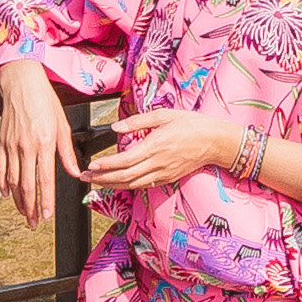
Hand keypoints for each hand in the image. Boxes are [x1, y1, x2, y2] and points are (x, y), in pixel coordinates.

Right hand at [0, 62, 83, 230]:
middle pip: (26, 185)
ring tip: (22, 213)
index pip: (44, 179)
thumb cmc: (45, 101)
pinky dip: (2, 183)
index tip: (47, 216)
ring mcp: (11, 146)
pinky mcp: (1, 142)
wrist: (21, 83)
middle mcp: (26, 147)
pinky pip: (0, 168)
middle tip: (33, 223)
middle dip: (30, 208)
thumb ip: (67, 152)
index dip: (45, 200)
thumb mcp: (62, 125)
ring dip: (17, 200)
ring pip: (12, 181)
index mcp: (45, 143)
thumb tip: (75, 173)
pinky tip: (6, 194)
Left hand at [86, 106, 254, 200]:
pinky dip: (128, 185)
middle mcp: (158, 163)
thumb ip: (137, 122)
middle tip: (85, 177)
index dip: (106, 165)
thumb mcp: (164, 115)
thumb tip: (115, 128)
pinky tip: (118, 183)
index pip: (125, 160)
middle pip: (125, 176)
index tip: (91, 165)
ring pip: (132, 184)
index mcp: (155, 146)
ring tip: (96, 182)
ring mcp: (163, 173)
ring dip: (112, 184)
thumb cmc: (192, 125)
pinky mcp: (167, 178)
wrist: (215, 142)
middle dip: (102, 179)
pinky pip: (143, 185)